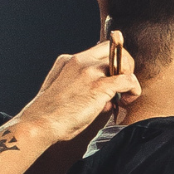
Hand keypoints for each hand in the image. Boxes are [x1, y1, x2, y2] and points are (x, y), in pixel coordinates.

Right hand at [17, 39, 139, 142]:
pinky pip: (128, 80)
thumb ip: (84, 89)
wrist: (39, 124)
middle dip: (124, 65)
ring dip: (129, 78)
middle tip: (123, 87)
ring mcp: (89, 71)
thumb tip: (107, 99)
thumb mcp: (64, 93)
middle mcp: (79, 61)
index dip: (111, 63)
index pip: (99, 50)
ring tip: (124, 97)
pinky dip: (133, 89)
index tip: (112, 81)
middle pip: (113, 49)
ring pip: (123, 61)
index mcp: (68, 61)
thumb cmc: (50, 116)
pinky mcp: (98, 86)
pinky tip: (127, 101)